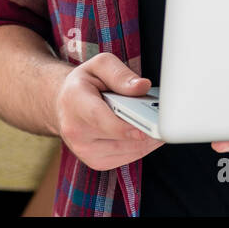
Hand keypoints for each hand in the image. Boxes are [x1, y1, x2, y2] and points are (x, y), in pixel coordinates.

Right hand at [55, 52, 161, 171]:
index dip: (123, 127)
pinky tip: (148, 133)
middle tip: (163, 120)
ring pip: (127, 150)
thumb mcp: (99, 66)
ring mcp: (84, 150)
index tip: (144, 130)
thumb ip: (120, 74)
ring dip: (147, 139)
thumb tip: (142, 87)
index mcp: (74, 101)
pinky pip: (127, 158)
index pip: (99, 118)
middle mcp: (75, 130)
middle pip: (118, 137)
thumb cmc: (84, 83)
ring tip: (158, 124)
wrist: (64, 105)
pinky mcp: (95, 162)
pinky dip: (141, 147)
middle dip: (145, 130)